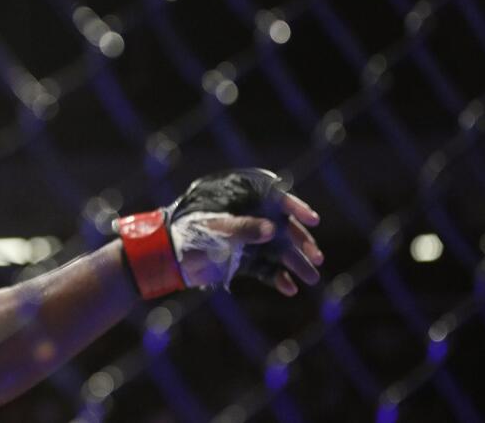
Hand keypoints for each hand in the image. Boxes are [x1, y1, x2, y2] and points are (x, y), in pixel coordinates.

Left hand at [170, 169, 323, 295]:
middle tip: (317, 257)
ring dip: (295, 262)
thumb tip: (271, 230)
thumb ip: (242, 229)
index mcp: (239, 200)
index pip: (273, 196)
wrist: (167, 259)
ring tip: (312, 278)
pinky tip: (289, 288)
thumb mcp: (214, 229)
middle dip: (300, 241)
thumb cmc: (186, 234)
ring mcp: (246, 240)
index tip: (312, 220)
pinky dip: (277, 277)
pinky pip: (266, 268)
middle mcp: (247, 217)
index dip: (294, 206)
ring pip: (277, 249)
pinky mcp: (243, 260)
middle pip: (281, 226)